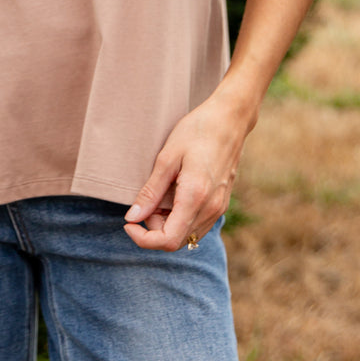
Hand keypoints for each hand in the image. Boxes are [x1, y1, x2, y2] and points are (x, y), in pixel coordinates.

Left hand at [123, 88, 250, 251]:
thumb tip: (132, 217)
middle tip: (145, 203)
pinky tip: (172, 197)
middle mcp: (211, 208)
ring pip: (188, 235)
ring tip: (158, 197)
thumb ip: (150, 192)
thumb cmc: (197, 131)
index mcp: (195, 197)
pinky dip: (180, 219)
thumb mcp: (167, 158)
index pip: (168, 240)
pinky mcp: (221, 203)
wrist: (230, 118)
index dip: (143, 239)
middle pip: (176, 242)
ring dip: (167, 225)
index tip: (129, 223)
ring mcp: (219, 207)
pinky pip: (198, 224)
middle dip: (153, 230)